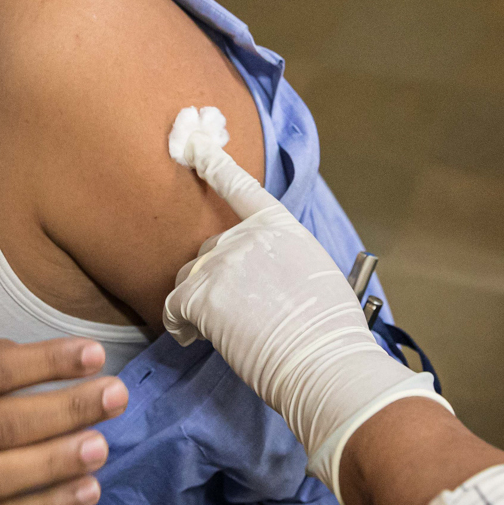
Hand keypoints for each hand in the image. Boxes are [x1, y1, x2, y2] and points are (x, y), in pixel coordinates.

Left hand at [162, 117, 447, 500]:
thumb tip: (267, 273)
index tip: (194, 142)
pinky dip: (180, 323)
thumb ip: (284, 258)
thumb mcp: (316, 273)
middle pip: (211, 250)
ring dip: (198, 302)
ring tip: (222, 332)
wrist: (324, 363)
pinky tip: (195, 337)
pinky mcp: (201, 297)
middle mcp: (247, 237)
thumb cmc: (330, 331)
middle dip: (216, 280)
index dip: (214, 162)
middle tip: (236, 315)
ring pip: (190, 278)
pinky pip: (173, 305)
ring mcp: (223, 265)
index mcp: (281, 226)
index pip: (240, 186)